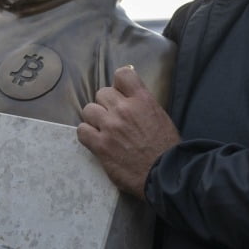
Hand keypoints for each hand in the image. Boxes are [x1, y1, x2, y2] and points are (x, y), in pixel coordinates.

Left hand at [77, 65, 180, 197]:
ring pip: (89, 110)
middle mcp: (124, 109)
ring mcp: (110, 126)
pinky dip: (87, 134)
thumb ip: (142, 104)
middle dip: (106, 105)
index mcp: (142, 100)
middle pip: (102, 93)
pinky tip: (96, 140)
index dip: (118, 84)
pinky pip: (82, 130)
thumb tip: (130, 96)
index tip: (120, 94)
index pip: (122, 74)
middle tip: (113, 118)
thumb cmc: (167, 148)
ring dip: (95, 119)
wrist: (164, 174)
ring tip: (103, 130)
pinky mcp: (100, 145)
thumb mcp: (160, 116)